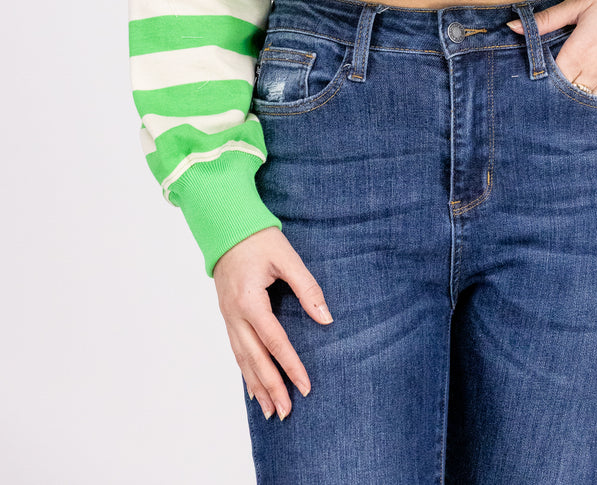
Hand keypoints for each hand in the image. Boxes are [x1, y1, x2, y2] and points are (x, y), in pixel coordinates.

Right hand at [213, 226, 333, 420]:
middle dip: (271, 387)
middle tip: (286, 412)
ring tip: (271, 412)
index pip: (274, 341)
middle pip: (254, 358)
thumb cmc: (258, 239)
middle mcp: (234, 314)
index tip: (305, 386)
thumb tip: (326, 319)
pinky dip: (245, 373)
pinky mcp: (227, 316)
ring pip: (242, 359)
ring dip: (257, 387)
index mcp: (249, 300)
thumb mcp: (287, 258)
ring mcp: (228, 317)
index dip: (290, 365)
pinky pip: (236, 350)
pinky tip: (253, 390)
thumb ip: (308, 288)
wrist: (226, 226)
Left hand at [508, 0, 596, 96]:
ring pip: (582, 100)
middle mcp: (595, 74)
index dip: (536, 77)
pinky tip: (586, 80)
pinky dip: (591, 93)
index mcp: (580, 53)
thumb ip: (546, 20)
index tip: (527, 71)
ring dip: (572, 91)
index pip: (546, 80)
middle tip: (542, 78)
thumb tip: (512, 27)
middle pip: (563, 93)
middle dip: (551, 88)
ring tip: (565, 78)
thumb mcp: (581, 3)